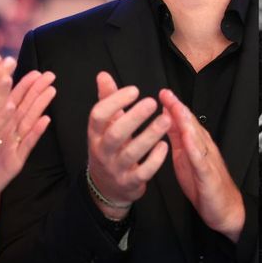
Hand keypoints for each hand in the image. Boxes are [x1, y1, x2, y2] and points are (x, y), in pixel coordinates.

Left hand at [0, 70, 55, 210]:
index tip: (35, 70)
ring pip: (29, 122)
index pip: (13, 100)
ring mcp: (15, 146)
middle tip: (50, 75)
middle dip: (37, 90)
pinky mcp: (16, 161)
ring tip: (51, 91)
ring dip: (41, 106)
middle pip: (25, 107)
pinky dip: (36, 132)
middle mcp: (10, 133)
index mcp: (0, 123)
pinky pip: (27, 144)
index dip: (24, 85)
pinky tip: (46, 121)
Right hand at [86, 72, 171, 218]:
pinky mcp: (130, 183)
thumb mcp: (104, 126)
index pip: (98, 116)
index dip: (114, 102)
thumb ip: (106, 100)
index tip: (134, 90)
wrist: (107, 187)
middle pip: (115, 134)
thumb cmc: (109, 148)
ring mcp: (116, 169)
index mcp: (95, 135)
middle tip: (152, 102)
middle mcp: (102, 152)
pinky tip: (165, 145)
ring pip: (131, 153)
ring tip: (166, 120)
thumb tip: (103, 75)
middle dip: (134, 118)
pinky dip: (155, 159)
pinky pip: (143, 172)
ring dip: (150, 135)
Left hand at [160, 89, 243, 240]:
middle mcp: (203, 148)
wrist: (224, 209)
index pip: (185, 121)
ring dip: (186, 121)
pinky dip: (194, 147)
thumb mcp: (184, 158)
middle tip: (166, 93)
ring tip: (175, 108)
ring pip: (197, 137)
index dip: (174, 106)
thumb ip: (177, 139)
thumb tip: (165, 120)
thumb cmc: (203, 184)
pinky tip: (187, 137)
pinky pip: (201, 159)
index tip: (162, 93)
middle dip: (178, 108)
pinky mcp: (208, 175)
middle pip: (191, 124)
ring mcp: (207, 160)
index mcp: (196, 145)